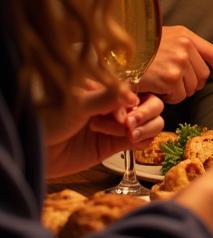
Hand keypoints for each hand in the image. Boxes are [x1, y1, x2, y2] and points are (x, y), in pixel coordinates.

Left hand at [45, 82, 164, 177]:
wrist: (34, 150)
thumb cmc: (47, 119)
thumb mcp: (76, 104)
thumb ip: (106, 98)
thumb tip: (133, 96)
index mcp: (108, 87)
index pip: (139, 88)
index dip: (137, 101)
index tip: (125, 114)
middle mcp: (117, 104)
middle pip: (152, 103)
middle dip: (145, 114)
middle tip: (129, 126)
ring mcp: (118, 124)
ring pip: (152, 121)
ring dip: (145, 128)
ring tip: (127, 136)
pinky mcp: (116, 144)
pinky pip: (143, 140)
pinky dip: (144, 141)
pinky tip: (132, 142)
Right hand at [138, 25, 212, 103]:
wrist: (114, 56)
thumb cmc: (133, 49)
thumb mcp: (160, 38)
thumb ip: (179, 46)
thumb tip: (196, 63)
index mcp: (184, 34)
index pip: (210, 51)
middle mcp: (185, 46)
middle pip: (202, 75)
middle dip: (190, 84)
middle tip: (172, 86)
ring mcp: (179, 61)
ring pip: (191, 88)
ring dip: (178, 92)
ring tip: (160, 85)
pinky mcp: (171, 78)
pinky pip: (178, 96)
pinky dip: (168, 98)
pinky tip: (156, 90)